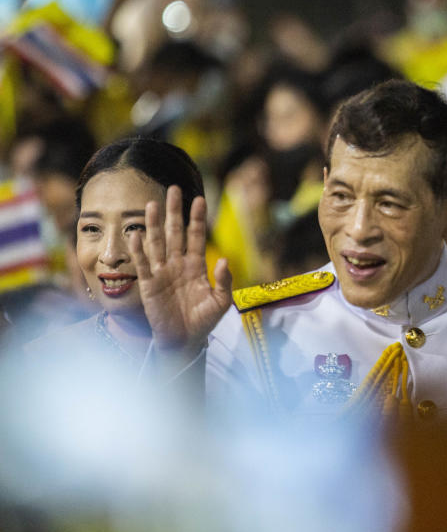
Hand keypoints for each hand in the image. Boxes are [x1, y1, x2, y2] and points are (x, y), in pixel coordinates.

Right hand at [130, 186, 232, 356]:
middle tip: (173, 190)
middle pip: (175, 233)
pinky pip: (143, 264)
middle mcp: (177, 265)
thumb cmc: (204, 321)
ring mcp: (162, 273)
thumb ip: (224, 281)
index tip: (199, 199)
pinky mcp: (148, 285)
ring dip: (154, 224)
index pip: (196, 237)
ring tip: (151, 204)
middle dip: (174, 212)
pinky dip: (139, 249)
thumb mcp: (221, 302)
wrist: (185, 341)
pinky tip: (136, 234)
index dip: (197, 219)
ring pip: (157, 243)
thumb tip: (222, 259)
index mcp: (196, 266)